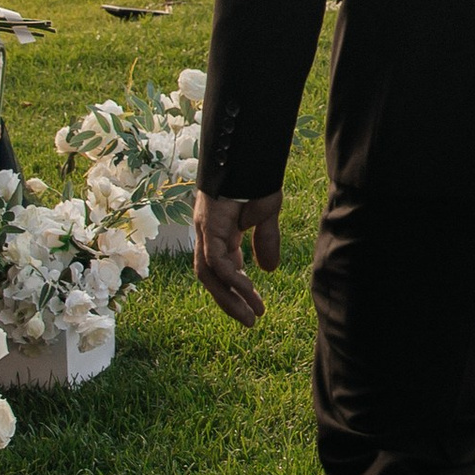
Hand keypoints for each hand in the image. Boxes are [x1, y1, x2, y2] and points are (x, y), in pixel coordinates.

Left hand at [196, 189, 281, 323]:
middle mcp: (207, 233)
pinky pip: (218, 261)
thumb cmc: (255, 178)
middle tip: (249, 321)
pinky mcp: (209, 225)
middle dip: (229, 301)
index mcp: (219, 232)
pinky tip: (250, 291)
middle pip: (210, 277)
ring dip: (229, 297)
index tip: (254, 307)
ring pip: (209, 274)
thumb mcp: (266, 215)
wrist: (249, 153)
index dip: (236, 290)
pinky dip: (233, 279)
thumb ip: (265, 242)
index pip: (222, 269)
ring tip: (251, 315)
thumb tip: (269, 270)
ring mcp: (205, 229)